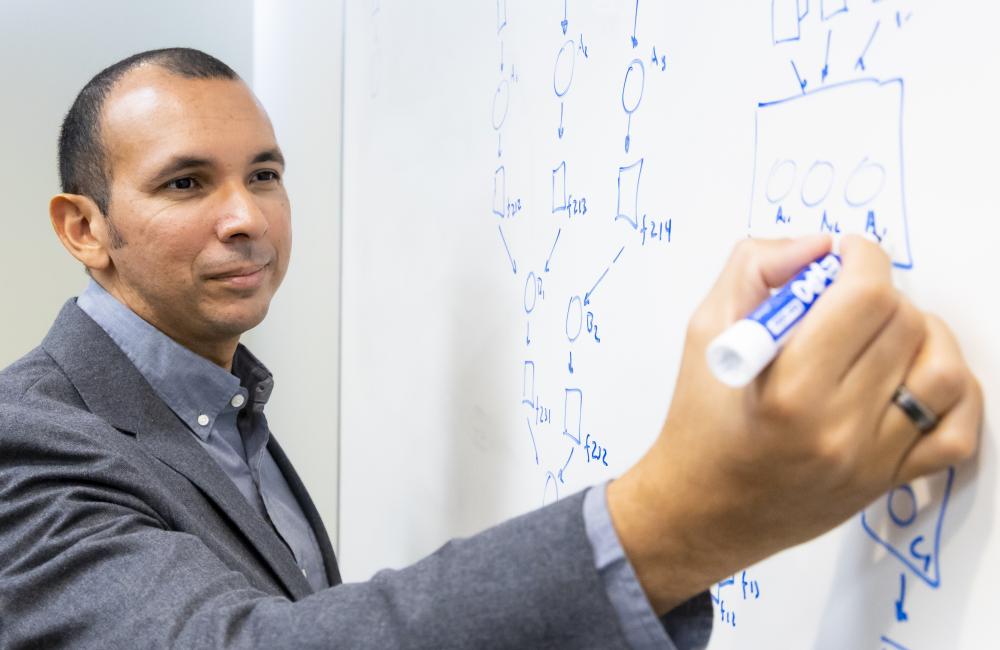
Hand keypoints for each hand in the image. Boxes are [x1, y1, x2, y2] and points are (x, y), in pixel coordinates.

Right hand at [607, 235, 982, 614]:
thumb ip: (754, 268)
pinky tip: (917, 374)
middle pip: (904, 324)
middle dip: (880, 293)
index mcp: (788, 388)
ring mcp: (870, 459)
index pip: (865, 296)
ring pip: (943, 371)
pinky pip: (958, 434)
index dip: (862, 257)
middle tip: (847, 297)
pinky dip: (956, 394)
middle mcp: (837, 427)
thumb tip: (816, 246)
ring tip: (886, 332)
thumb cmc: (699, 421)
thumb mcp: (704, 331)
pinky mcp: (887, 480)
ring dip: (923, 334)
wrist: (701, 508)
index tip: (845, 254)